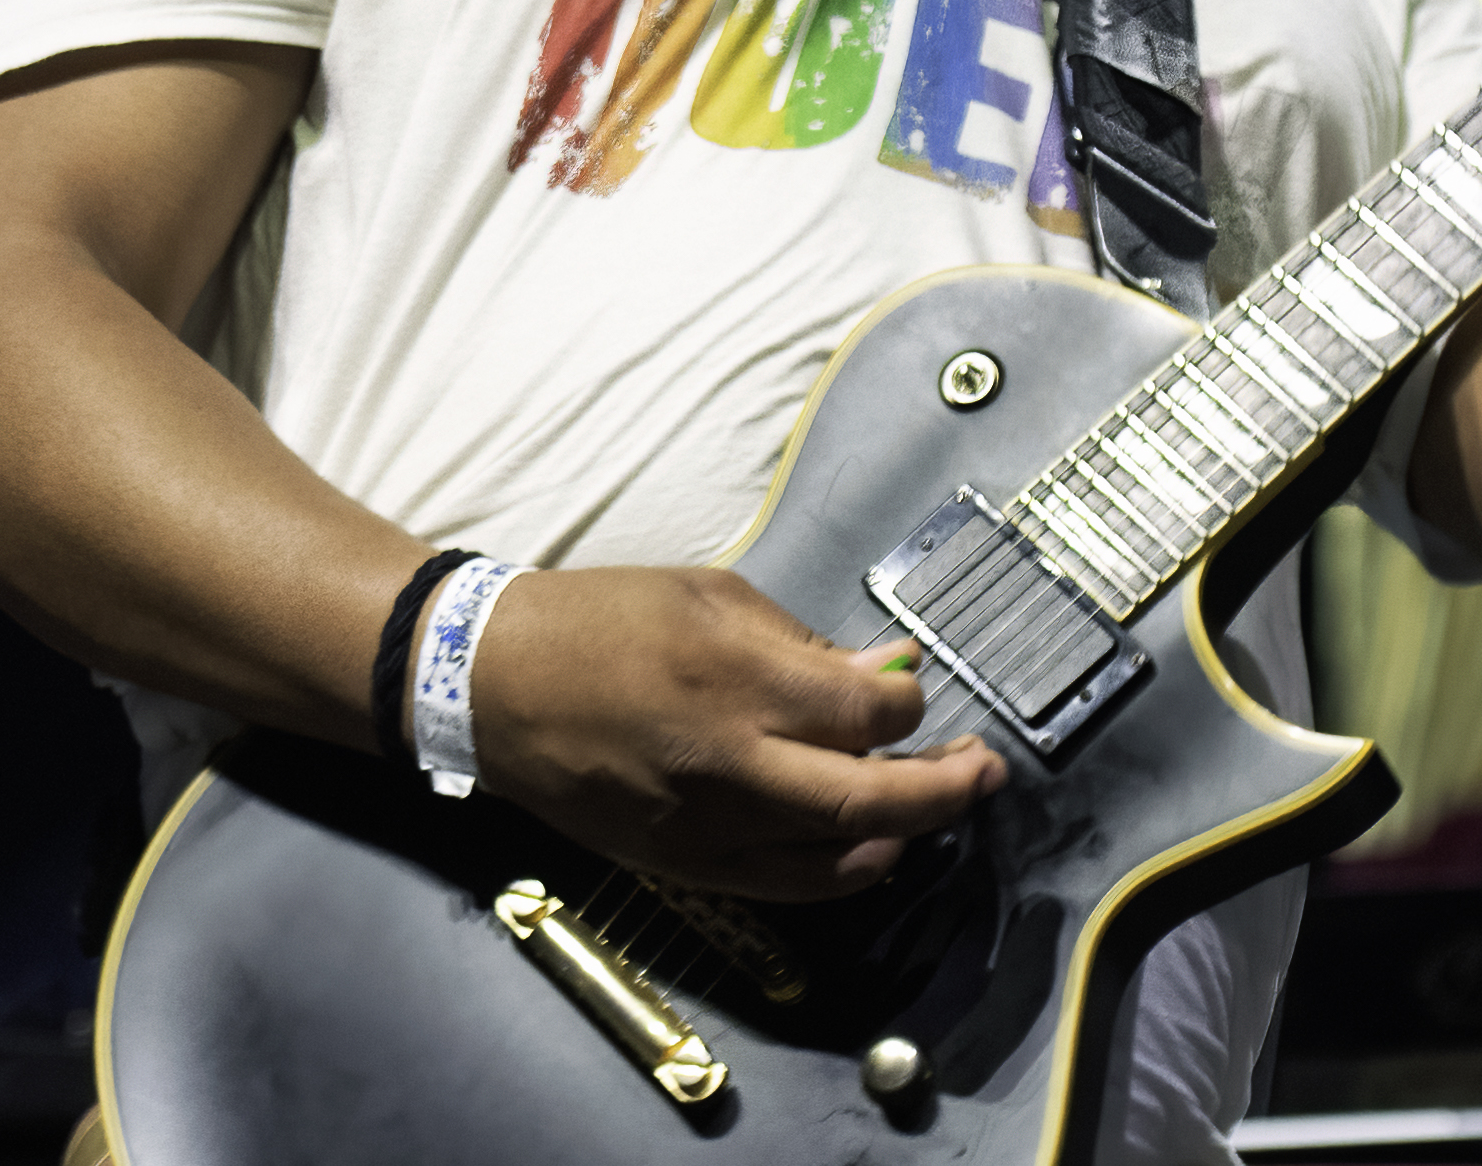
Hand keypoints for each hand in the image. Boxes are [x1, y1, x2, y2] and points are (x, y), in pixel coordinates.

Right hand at [467, 563, 1003, 900]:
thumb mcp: (713, 595)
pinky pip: (783, 886)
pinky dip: (842, 873)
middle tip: (987, 769)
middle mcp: (729, 765)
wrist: (494, 686)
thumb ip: (804, 644)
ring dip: (906, 833)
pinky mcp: (679, 865)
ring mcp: (703, 827)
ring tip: (943, 801)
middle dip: (948, 789)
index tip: (918, 690)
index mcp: (738, 681)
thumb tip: (883, 677)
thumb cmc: (606, 620)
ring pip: (834, 856)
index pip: (868, 716)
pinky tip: (874, 847)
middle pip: (869, 801)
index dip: (914, 706)